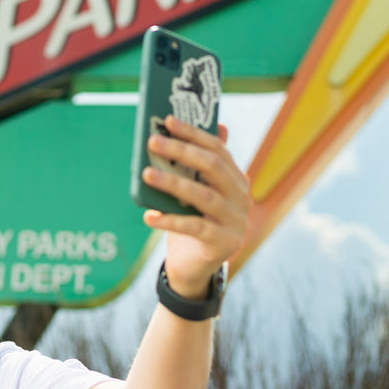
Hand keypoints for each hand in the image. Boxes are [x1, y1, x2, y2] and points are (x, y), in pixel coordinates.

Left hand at [141, 116, 250, 298]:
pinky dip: (171, 221)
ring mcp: (237, 222)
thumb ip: (189, 168)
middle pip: (212, 167)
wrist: (194, 268)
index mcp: (236, 180)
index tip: (168, 120)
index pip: (217, 149)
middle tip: (153, 141)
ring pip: (204, 196)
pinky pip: (196, 227)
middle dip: (181, 151)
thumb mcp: (190, 193)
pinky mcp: (226, 244)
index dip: (193, 133)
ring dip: (173, 183)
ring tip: (147, 174)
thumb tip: (174, 130)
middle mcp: (242, 198)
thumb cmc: (190, 222)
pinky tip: (149, 216)